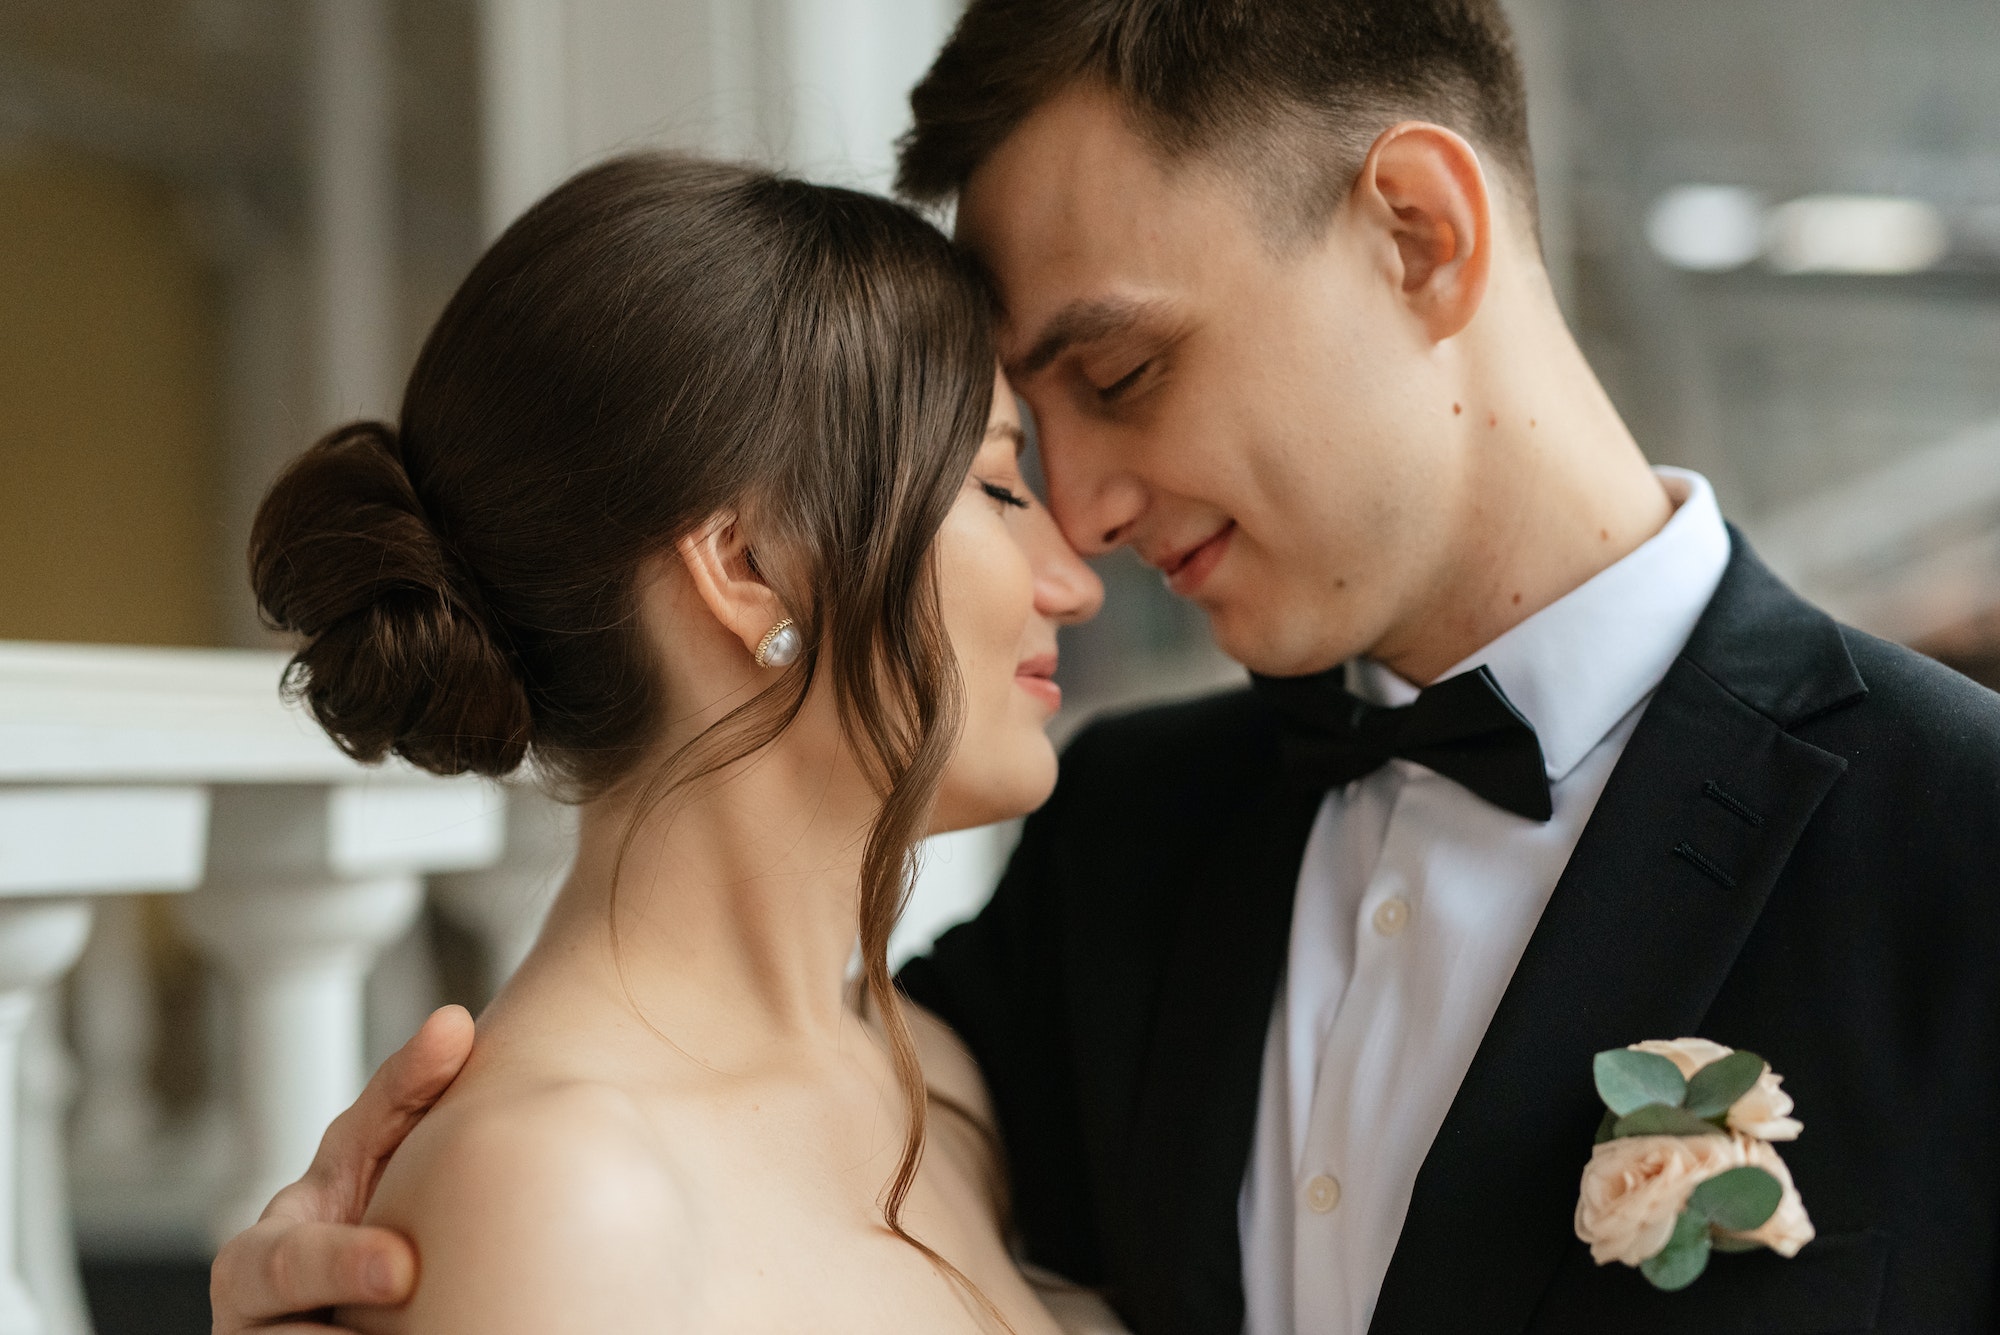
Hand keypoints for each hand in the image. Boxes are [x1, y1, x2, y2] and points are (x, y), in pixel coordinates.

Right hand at [209, 1005, 474, 1333]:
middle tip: (407, 1287)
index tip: (404, 1268)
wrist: (367, 1279)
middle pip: (275, 1333)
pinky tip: (427, 1334)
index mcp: (261, 1258)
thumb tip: (455, 1025)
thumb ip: (407, 1091)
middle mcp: (250, 1321)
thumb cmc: (366, 1204)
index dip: (339, 1265)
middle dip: (330, 1314)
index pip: (285, 1263)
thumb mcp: (376, 1148)